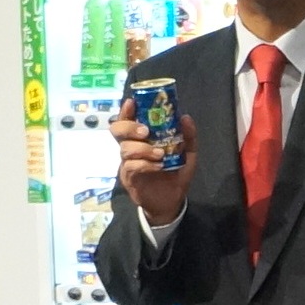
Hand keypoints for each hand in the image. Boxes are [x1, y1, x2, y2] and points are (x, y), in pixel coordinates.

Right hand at [112, 96, 188, 224]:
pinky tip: (158, 166)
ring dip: (143, 148)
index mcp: (141, 139)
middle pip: (117, 130)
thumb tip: (185, 117)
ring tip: (160, 154)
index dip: (126, 110)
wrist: (172, 202)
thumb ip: (187, 137)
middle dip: (129, 127)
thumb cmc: (175, 174)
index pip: (127, 120)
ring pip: (125, 149)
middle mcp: (131, 148)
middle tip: (146, 131)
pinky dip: (145, 164)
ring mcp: (127, 163)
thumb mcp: (187, 155)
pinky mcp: (129, 178)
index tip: (132, 102)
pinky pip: (131, 166)